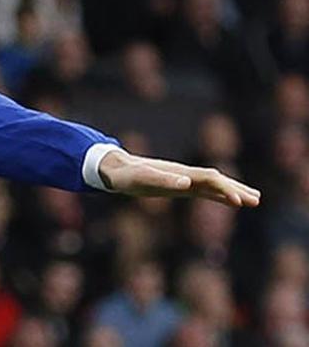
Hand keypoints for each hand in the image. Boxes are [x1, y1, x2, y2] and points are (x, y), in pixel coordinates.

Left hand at [98, 148, 260, 207]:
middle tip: (257, 200)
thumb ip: (162, 180)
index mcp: (179, 173)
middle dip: (236, 190)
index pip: (208, 179)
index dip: (223, 189)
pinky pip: (205, 191)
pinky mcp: (180, 187)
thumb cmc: (126, 176)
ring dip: (233, 192)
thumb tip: (185, 182)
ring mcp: (183, 180)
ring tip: (254, 200)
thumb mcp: (140, 180)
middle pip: (216, 180)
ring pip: (214, 185)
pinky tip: (231, 201)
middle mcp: (184, 175)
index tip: (238, 201)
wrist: (115, 170)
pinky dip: (220, 196)